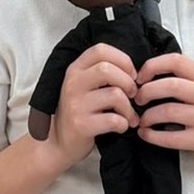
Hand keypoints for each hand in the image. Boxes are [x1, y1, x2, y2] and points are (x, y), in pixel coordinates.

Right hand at [50, 44, 137, 165]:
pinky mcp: (81, 125)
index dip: (122, 59)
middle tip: (133, 95)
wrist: (58, 143)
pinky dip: (124, 124)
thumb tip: (135, 72)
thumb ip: (102, 73)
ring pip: (115, 95)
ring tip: (129, 116)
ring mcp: (75, 104)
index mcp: (75, 70)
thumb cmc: (79, 112)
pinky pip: (114, 120)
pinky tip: (121, 127)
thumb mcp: (83, 86)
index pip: (100, 50)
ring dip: (129, 108)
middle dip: (128, 82)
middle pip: (108, 69)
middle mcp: (73, 84)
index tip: (131, 74)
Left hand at [133, 53, 193, 161]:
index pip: (176, 61)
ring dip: (147, 116)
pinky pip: (171, 137)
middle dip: (146, 91)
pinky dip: (152, 136)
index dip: (152, 66)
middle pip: (170, 86)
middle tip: (137, 99)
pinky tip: (145, 134)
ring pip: (168, 111)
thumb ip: (185, 78)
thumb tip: (147, 75)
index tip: (140, 77)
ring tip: (141, 120)